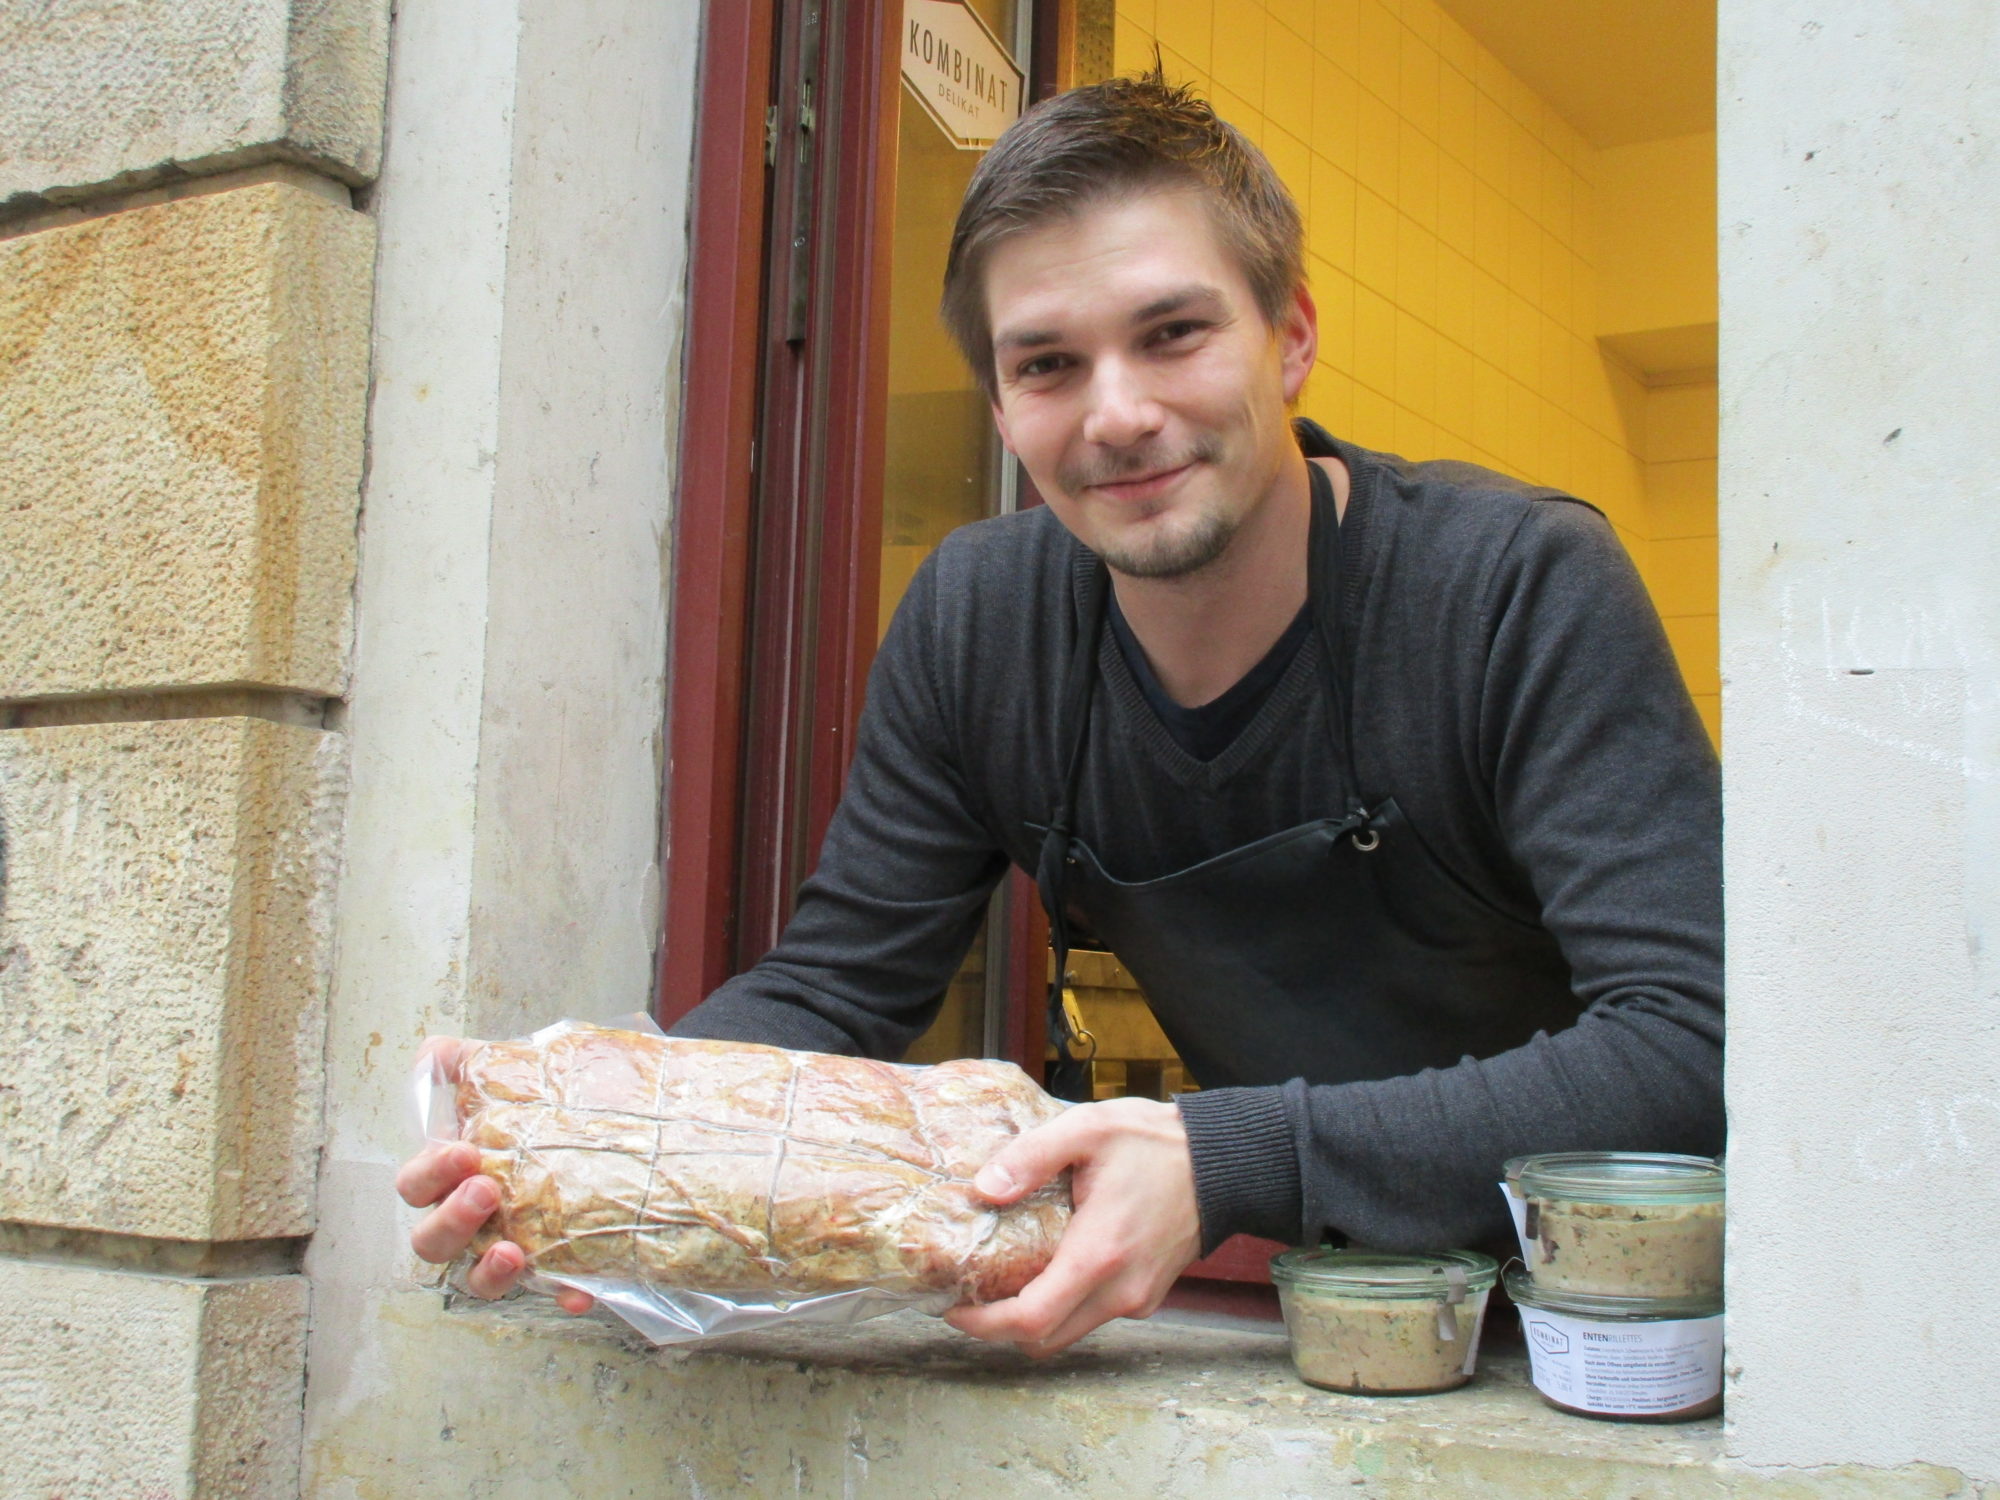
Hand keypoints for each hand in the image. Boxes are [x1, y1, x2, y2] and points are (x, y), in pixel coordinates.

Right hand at [396, 1037, 594, 1315]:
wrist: (628, 1129)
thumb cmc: (554, 1107)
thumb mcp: (519, 1074)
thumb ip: (474, 1063)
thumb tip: (434, 1052)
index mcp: (454, 1175)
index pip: (417, 1183)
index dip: (430, 1172)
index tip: (464, 1150)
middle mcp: (471, 1219)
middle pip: (431, 1241)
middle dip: (450, 1219)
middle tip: (485, 1192)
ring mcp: (510, 1249)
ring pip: (478, 1279)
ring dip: (488, 1271)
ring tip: (511, 1252)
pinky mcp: (555, 1270)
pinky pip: (552, 1291)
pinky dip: (561, 1293)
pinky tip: (578, 1291)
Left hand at [944, 1097, 1201, 1356]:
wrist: (1224, 1163)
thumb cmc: (1156, 1143)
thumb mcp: (1088, 1129)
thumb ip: (1032, 1156)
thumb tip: (985, 1188)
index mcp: (1100, 1254)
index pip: (1032, 1319)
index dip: (984, 1324)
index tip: (954, 1310)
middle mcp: (1120, 1290)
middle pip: (1046, 1339)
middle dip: (1000, 1327)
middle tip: (969, 1296)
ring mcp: (1137, 1298)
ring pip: (1070, 1332)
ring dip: (1033, 1318)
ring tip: (1001, 1281)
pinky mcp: (1146, 1295)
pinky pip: (1093, 1316)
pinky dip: (1063, 1306)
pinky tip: (1048, 1268)